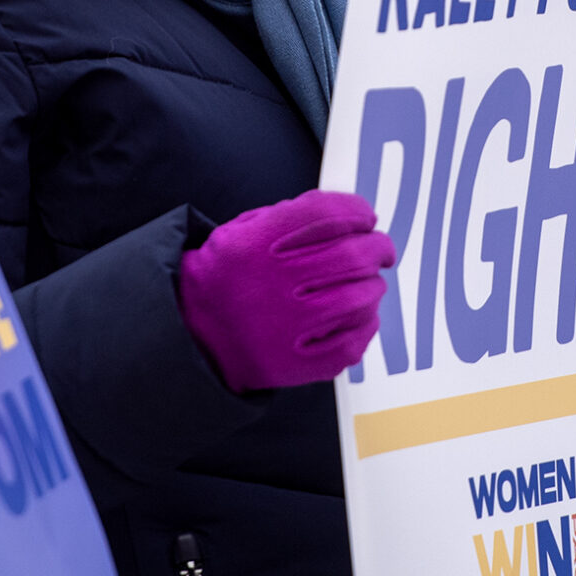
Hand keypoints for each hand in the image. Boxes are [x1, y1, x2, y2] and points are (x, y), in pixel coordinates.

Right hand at [178, 190, 393, 392]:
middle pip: (353, 255)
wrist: (194, 336)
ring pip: (360, 298)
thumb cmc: (224, 280)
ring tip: (367, 283)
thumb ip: (287, 218)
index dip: (358, 211)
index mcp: (259, 244)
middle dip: (378, 248)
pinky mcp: (297, 363)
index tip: (367, 217)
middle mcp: (275, 284)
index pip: (329, 214)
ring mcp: (288, 327)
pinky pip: (353, 342)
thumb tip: (346, 216)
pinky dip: (366, 325)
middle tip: (381, 250)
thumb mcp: (240, 231)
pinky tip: (359, 315)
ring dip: (372, 286)